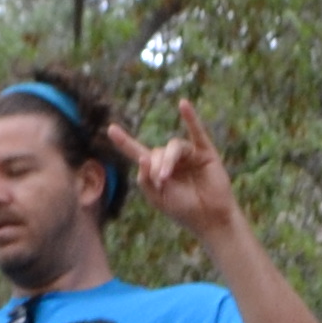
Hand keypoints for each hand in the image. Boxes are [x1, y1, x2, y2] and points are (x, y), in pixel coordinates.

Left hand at [105, 98, 244, 242]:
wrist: (209, 218)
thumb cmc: (184, 210)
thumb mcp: (157, 199)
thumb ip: (145, 179)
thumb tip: (142, 156)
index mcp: (157, 171)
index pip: (137, 152)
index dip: (124, 142)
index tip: (111, 129)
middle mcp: (172, 160)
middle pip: (156, 152)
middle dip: (156, 166)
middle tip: (161, 181)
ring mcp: (189, 155)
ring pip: (173, 147)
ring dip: (167, 160)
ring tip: (166, 177)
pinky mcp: (205, 153)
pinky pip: (197, 132)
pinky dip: (190, 118)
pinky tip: (183, 104)